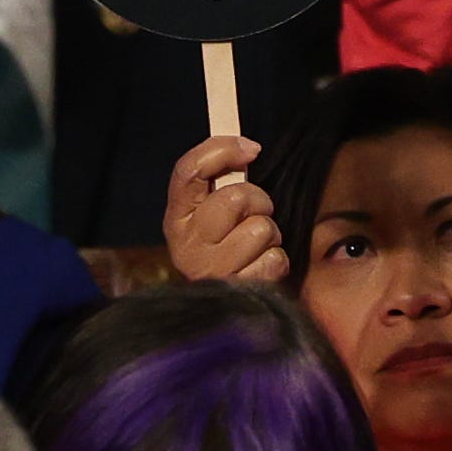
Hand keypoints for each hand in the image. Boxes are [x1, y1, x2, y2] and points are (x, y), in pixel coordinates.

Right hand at [161, 136, 285, 284]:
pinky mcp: (234, 290)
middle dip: (257, 201)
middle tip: (254, 213)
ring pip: (261, 228)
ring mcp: (209, 270)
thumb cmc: (225, 243)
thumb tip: (248, 147)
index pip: (189, 170)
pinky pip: (274, 259)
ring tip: (256, 246)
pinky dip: (275, 260)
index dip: (222, 151)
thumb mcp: (213, 208)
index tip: (252, 149)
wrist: (224, 302)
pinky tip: (259, 267)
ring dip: (269, 235)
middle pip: (236, 198)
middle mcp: (186, 245)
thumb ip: (221, 179)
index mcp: (176, 217)